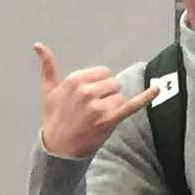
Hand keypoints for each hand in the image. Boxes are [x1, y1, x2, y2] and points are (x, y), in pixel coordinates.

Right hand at [34, 43, 151, 159]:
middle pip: (113, 83)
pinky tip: (156, 88)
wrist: (58, 149)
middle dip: (107, 95)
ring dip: (113, 107)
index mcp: (74, 80)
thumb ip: (47, 67)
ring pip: (120, 97)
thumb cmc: (54, 118)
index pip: (103, 73)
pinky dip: (146, 97)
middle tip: (93, 110)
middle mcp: (86, 91)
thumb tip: (38, 45)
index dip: (99, 85)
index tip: (89, 98)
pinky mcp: (109, 120)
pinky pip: (131, 105)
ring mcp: (98, 106)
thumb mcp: (48, 91)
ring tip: (97, 119)